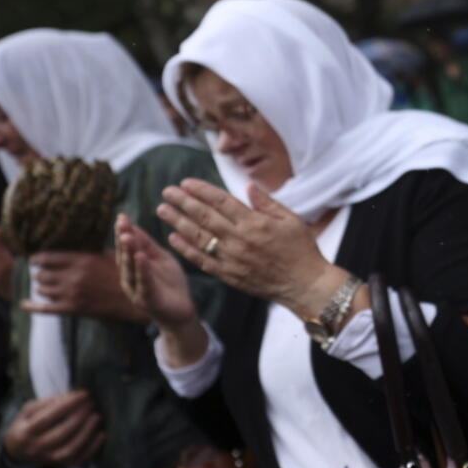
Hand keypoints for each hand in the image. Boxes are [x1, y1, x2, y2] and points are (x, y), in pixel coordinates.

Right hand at [3, 391, 103, 466]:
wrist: (18, 449)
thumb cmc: (27, 424)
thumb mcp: (29, 410)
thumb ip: (46, 402)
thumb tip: (71, 397)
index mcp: (26, 432)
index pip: (47, 418)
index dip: (67, 405)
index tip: (83, 394)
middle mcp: (36, 448)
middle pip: (60, 434)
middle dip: (79, 417)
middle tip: (90, 404)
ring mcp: (49, 459)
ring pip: (70, 449)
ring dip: (87, 432)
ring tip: (96, 416)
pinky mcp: (60, 465)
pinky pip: (79, 460)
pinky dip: (92, 449)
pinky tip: (101, 434)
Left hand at [21, 251, 146, 322]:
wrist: (134, 302)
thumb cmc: (124, 275)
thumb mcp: (112, 255)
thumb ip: (96, 245)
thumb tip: (87, 230)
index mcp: (82, 260)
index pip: (48, 257)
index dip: (38, 257)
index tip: (36, 258)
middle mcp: (73, 277)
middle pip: (41, 274)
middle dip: (41, 273)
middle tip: (43, 272)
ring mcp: (71, 294)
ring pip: (42, 290)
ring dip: (42, 286)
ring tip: (46, 284)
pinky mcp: (72, 309)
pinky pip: (45, 308)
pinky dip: (32, 306)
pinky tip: (24, 303)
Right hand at [115, 214, 207, 366]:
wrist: (181, 312)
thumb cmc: (169, 284)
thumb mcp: (160, 259)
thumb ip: (148, 245)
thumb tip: (134, 225)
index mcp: (133, 267)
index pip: (127, 246)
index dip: (123, 232)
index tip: (121, 216)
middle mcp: (130, 278)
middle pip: (125, 255)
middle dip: (123, 238)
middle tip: (121, 222)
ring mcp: (137, 289)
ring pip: (131, 268)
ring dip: (128, 252)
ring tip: (127, 236)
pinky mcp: (148, 299)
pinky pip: (144, 282)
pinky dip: (142, 269)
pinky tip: (140, 257)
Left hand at [159, 179, 349, 319]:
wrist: (304, 285)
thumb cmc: (301, 250)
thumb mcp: (291, 219)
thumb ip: (267, 202)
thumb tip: (248, 186)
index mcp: (254, 223)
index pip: (221, 201)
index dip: (201, 190)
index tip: (185, 182)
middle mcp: (239, 240)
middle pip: (204, 217)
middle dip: (183, 202)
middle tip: (167, 191)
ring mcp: (232, 259)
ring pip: (198, 237)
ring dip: (178, 222)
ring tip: (162, 210)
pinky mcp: (229, 275)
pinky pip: (202, 260)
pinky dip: (186, 249)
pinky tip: (173, 238)